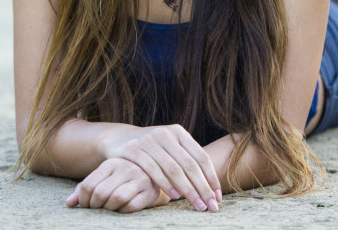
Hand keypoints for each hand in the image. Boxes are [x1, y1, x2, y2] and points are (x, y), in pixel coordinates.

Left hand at [66, 158, 167, 212]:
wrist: (154, 178)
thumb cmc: (121, 180)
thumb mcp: (103, 179)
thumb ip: (84, 189)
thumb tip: (69, 204)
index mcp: (111, 163)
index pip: (88, 185)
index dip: (83, 200)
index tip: (86, 206)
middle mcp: (126, 167)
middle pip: (101, 193)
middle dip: (95, 206)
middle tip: (97, 209)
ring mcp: (139, 178)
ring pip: (116, 198)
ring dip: (109, 209)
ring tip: (109, 209)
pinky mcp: (150, 191)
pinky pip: (131, 206)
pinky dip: (123, 211)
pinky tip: (122, 209)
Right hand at [102, 124, 221, 211]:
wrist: (119, 139)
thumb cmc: (152, 148)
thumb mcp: (169, 147)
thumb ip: (187, 159)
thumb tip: (212, 187)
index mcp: (179, 132)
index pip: (200, 157)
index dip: (211, 178)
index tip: (217, 196)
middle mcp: (166, 133)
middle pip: (189, 165)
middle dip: (202, 188)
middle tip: (210, 205)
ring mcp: (149, 140)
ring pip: (173, 169)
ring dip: (187, 189)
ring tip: (196, 204)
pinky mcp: (134, 150)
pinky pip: (153, 170)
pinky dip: (166, 184)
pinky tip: (175, 196)